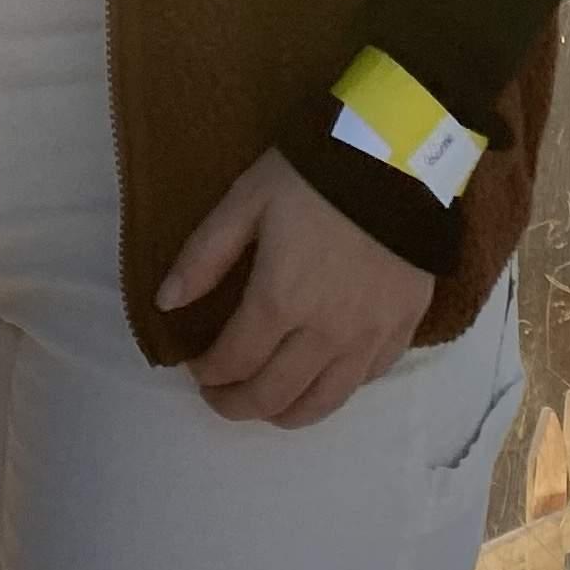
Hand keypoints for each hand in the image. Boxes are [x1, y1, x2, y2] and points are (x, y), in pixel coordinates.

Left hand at [156, 148, 436, 429]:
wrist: (398, 156)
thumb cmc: (312, 176)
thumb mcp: (247, 200)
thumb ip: (204, 255)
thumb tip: (166, 304)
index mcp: (280, 300)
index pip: (234, 361)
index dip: (208, 371)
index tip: (195, 366)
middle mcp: (325, 334)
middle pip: (274, 396)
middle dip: (236, 404)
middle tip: (220, 395)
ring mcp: (369, 337)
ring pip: (323, 404)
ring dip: (285, 413)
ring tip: (266, 402)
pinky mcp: (403, 329)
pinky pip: (366, 381)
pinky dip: (335, 389)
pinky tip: (320, 377)